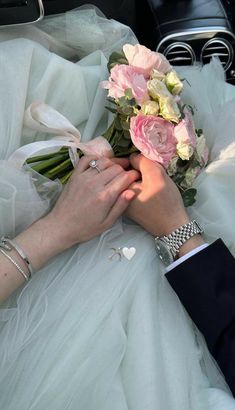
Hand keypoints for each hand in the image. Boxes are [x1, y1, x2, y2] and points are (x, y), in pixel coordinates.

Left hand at [0, 156, 138, 302]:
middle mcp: (95, 183)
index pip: (125, 177)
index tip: (136, 177)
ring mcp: (83, 177)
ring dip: (113, 163)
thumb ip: (121, 206)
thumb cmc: (86, 228)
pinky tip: (100, 165)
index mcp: (105, 196)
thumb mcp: (107, 222)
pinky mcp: (75, 175)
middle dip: (125, 169)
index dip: (134, 175)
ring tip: (116, 169)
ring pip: (103, 161)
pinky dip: (96, 159)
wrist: (61, 226)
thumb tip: (132, 191)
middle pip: (116, 167)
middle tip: (127, 175)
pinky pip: (87, 159)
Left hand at [126, 154, 203, 254]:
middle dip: (135, 170)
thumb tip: (132, 156)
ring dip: (137, 177)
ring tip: (152, 184)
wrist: (173, 227)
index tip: (148, 169)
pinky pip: (130, 190)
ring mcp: (122, 203)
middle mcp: (117, 197)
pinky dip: (138, 187)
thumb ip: (142, 161)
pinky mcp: (129, 207)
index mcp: (119, 189)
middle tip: (151, 177)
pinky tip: (151, 191)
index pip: (120, 166)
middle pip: (122, 173)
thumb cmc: (165, 202)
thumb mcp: (156, 175)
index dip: (135, 162)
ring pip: (127, 181)